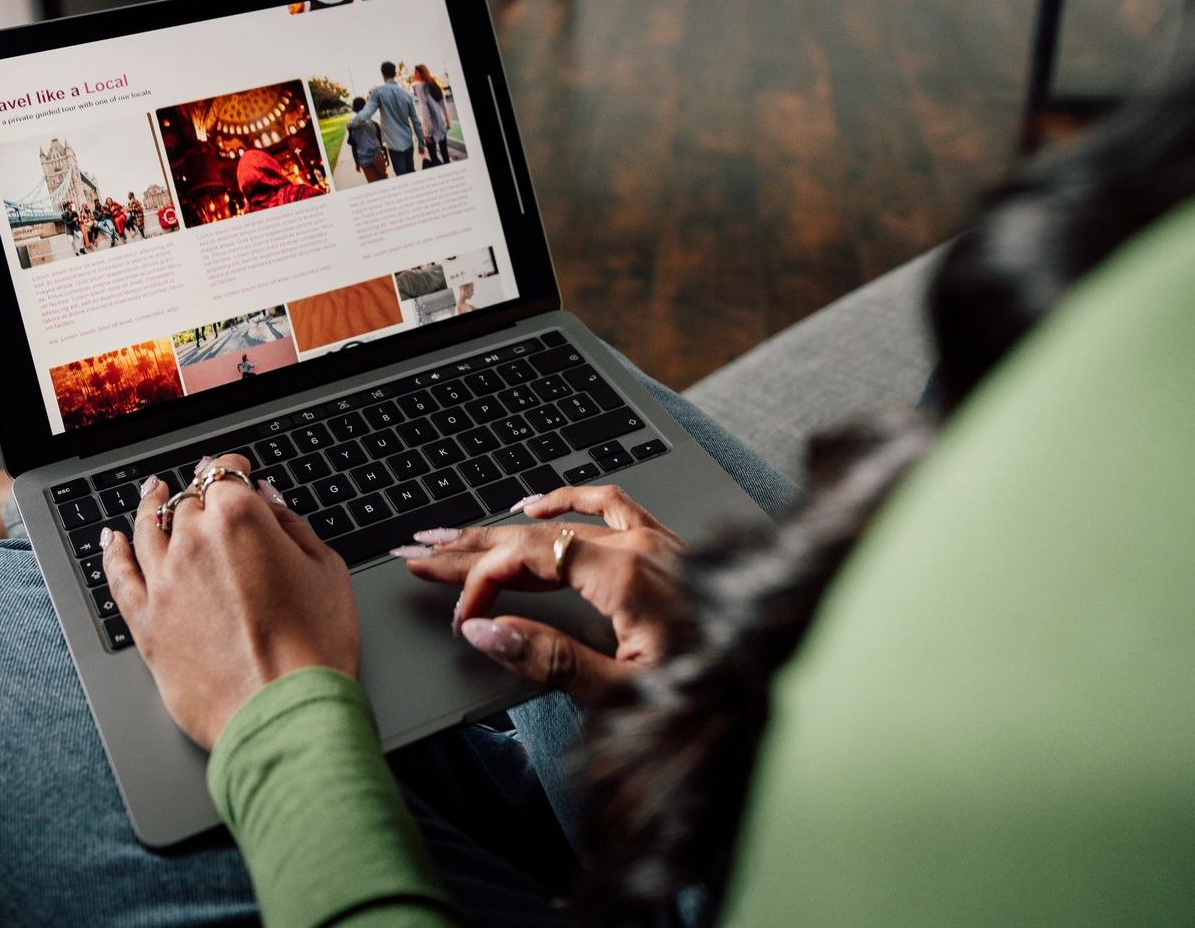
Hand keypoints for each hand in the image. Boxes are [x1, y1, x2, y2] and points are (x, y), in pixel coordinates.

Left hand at [105, 453, 358, 748]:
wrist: (284, 712)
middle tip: (207, 491)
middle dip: (200, 493)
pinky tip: (110, 541)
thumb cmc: (314, 647)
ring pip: (147, 529)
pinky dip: (111, 553)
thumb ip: (293, 526)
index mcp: (240, 519)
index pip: (227, 475)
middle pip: (189, 502)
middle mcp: (193, 541)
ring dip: (150, 505)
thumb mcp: (326, 570)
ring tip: (152, 493)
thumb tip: (269, 503)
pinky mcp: (146, 623)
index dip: (234, 469)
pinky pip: (118, 577)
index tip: (239, 470)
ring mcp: (164, 581)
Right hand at [399, 485, 686, 704]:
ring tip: (457, 533)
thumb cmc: (712, 690)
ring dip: (504, 526)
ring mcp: (654, 543)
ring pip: (563, 520)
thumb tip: (487, 631)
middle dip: (470, 547)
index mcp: (624, 577)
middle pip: (534, 536)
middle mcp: (638, 548)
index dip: (482, 583)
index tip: (461, 618)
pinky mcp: (667, 548)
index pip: (528, 559)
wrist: (775, 678)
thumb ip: (549, 660)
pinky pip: (611, 505)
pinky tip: (537, 506)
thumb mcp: (622, 693)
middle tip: (419, 553)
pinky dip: (569, 502)